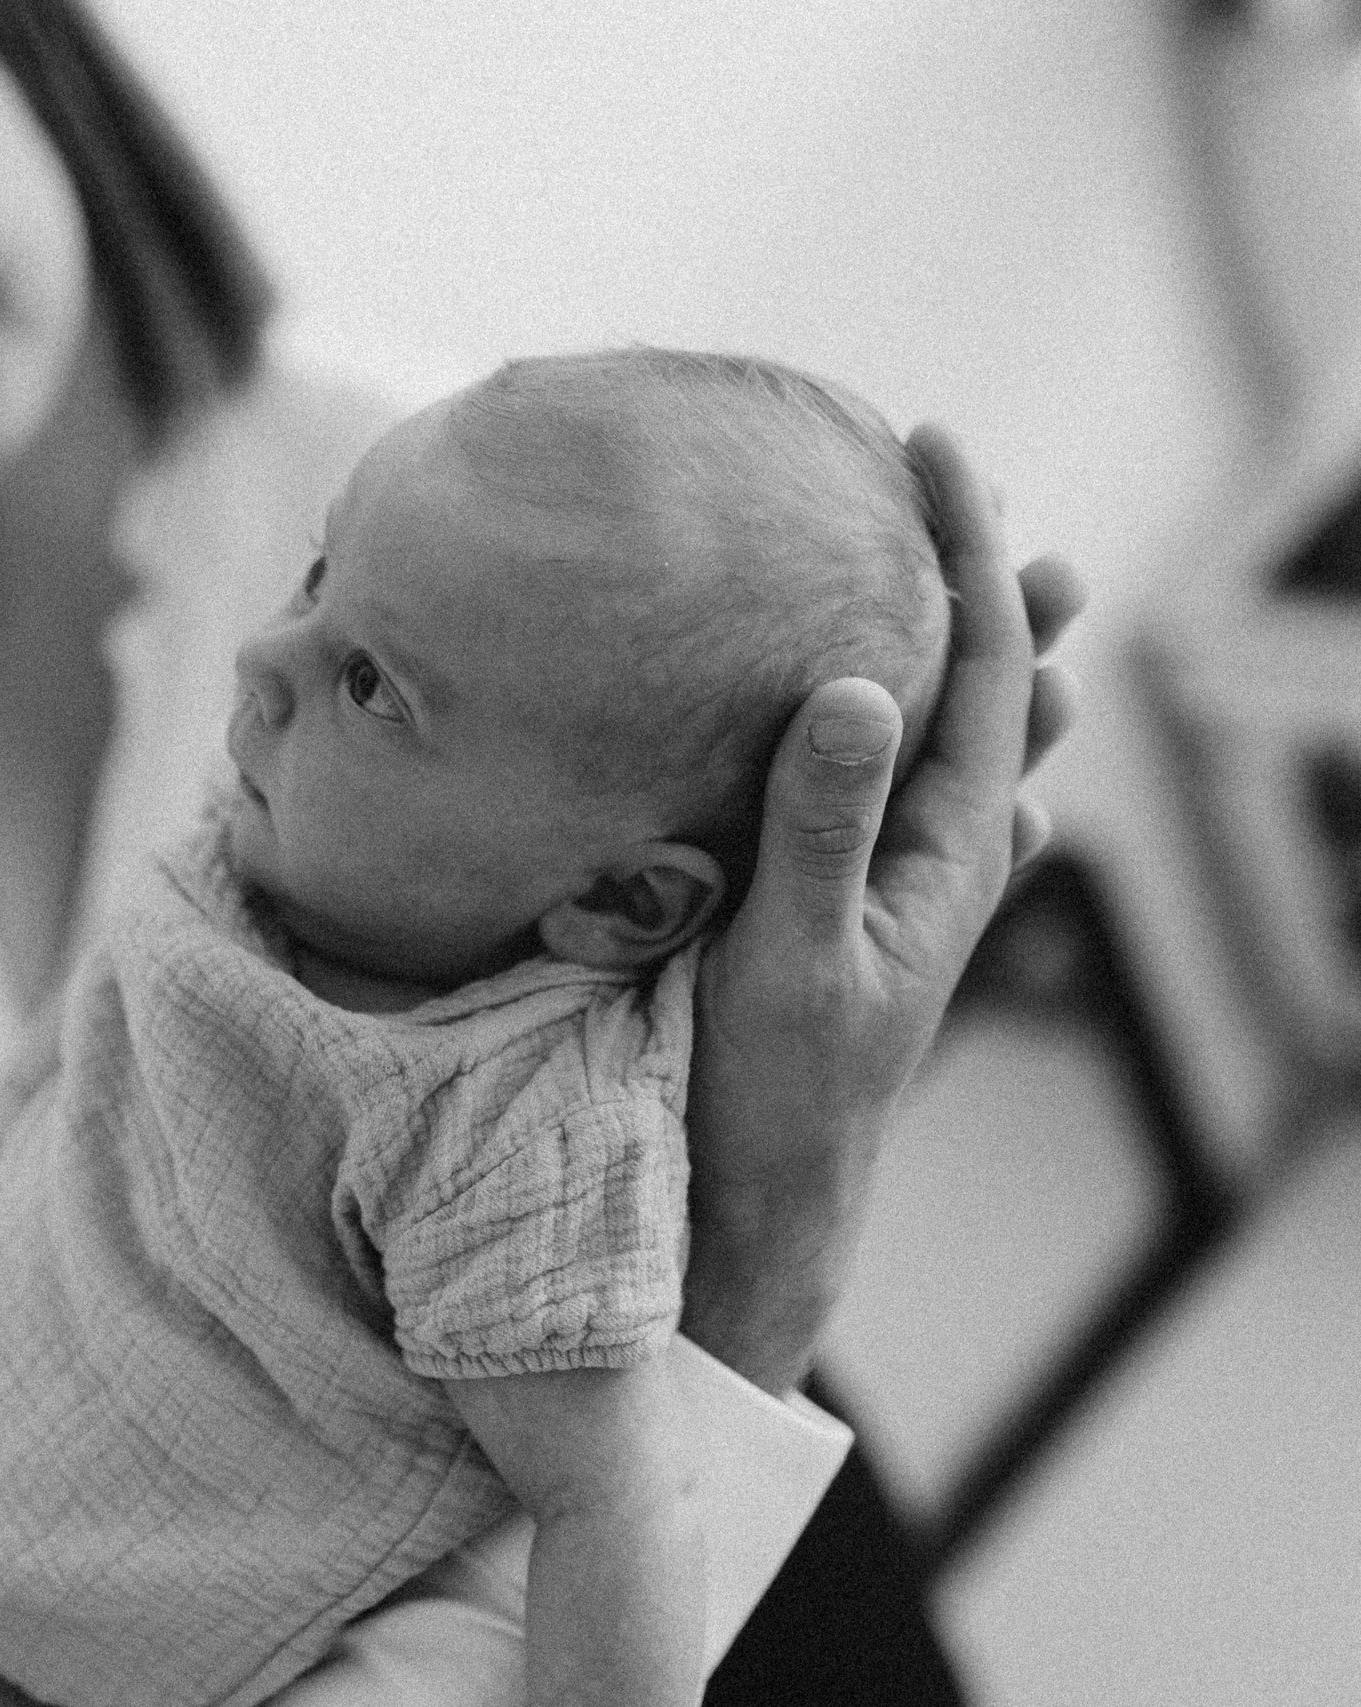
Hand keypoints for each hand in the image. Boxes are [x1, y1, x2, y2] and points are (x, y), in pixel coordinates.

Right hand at [680, 424, 1083, 1392]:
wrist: (761, 1216)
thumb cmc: (772, 1100)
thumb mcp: (790, 959)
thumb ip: (821, 824)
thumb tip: (859, 680)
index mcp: (948, 853)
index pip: (984, 666)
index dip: (963, 548)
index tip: (926, 447)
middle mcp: (947, 862)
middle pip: (995, 690)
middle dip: (982, 581)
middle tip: (954, 485)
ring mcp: (912, 895)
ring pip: (963, 747)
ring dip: (971, 659)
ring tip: (985, 589)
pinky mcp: (865, 925)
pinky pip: (921, 811)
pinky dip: (932, 750)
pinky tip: (949, 761)